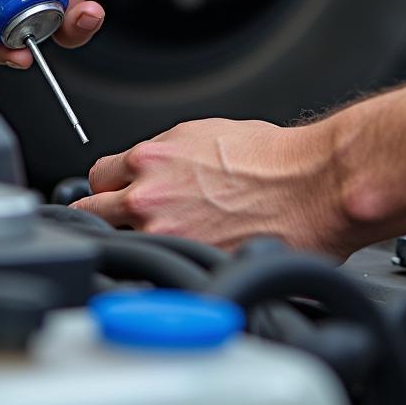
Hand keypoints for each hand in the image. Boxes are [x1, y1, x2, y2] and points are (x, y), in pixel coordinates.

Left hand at [72, 118, 351, 256]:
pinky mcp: (190, 262)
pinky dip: (165, 268)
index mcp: (151, 158)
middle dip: (108, 216)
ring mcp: (166, 233)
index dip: (110, 186)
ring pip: (120, 245)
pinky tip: (183, 261)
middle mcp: (149, 195)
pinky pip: (158, 270)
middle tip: (128, 222)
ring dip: (133, 244)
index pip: (98, 175)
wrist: (312, 185)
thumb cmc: (273, 158)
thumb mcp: (204, 134)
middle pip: (93, 213)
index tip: (118, 194)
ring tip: (161, 242)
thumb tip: (147, 168)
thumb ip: (165, 155)